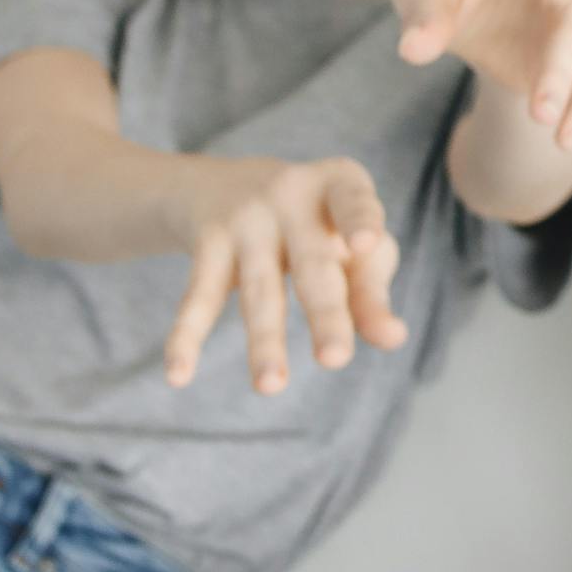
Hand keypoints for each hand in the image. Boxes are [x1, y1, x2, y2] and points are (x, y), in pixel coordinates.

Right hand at [164, 156, 403, 393]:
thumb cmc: (315, 225)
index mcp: (340, 185)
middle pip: (313, 265)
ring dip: (264, 341)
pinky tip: (178, 375)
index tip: (366, 243)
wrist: (224, 184)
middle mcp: (292, 193)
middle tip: (335, 359)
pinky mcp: (208, 241)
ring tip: (271, 387)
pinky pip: (200, 296)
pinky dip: (187, 336)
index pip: (354, 203)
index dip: (360, 220)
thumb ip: (371, 291)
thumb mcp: (348, 244)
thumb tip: (394, 339)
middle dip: (325, 313)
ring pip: (260, 290)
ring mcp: (247, 217)